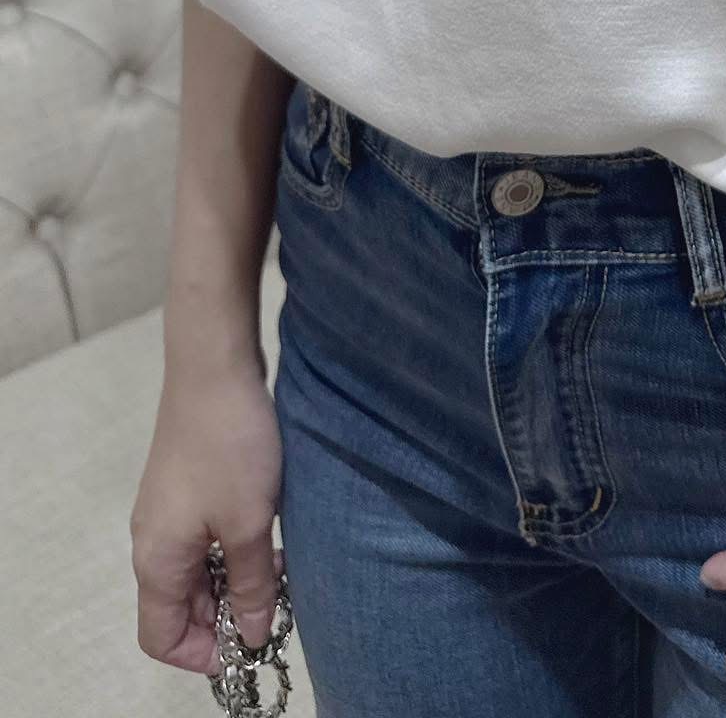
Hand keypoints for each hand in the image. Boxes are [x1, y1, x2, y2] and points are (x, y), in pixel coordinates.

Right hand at [130, 352, 284, 673]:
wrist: (214, 368)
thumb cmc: (231, 447)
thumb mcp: (249, 524)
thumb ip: (251, 586)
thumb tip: (251, 635)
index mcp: (156, 561)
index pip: (161, 637)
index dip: (202, 652)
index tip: (248, 640)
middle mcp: (151, 541)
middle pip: (179, 607)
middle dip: (225, 614)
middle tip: (275, 601)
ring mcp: (166, 512)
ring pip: (195, 571)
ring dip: (233, 579)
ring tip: (278, 567)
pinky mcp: (184, 486)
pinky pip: (201, 539)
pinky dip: (231, 548)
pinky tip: (267, 533)